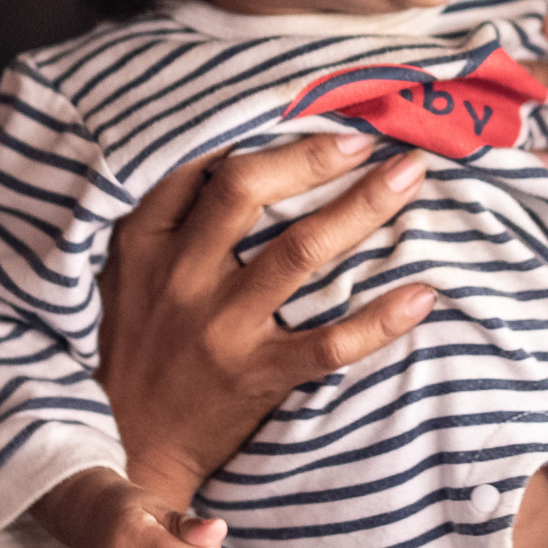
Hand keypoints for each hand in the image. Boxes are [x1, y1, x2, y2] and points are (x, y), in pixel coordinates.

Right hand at [97, 135, 434, 504]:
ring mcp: (221, 329)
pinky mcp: (255, 377)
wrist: (127, 444)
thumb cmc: (136, 346)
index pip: (197, 168)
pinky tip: (422, 294)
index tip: (308, 103)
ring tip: (407, 177)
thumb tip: (233, 152)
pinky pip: (328, 344)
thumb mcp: (125, 272)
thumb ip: (168, 218)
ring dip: (360, 208)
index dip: (256, 129)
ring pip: (298, 253)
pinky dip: (380, 319)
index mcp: (146, 244)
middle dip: (313, 155)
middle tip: (368, 134)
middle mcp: (182, 278)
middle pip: (248, 192)